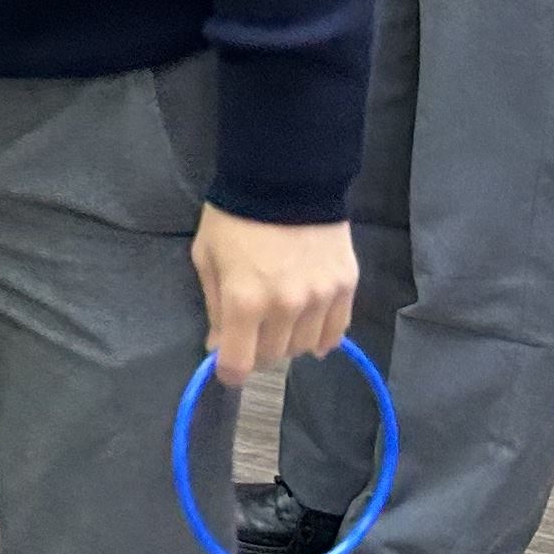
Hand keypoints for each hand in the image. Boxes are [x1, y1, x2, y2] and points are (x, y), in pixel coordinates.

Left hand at [188, 208, 357, 379]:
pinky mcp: (346, 287)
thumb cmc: (234, 218)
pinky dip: (321, 336)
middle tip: (250, 332)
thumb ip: (214, 307)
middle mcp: (286, 307)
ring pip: (305, 347)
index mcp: (245, 301)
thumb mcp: (207, 259)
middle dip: (256, 351)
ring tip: (279, 321)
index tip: (226, 369)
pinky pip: (337, 330)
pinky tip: (309, 327)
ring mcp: (321, 298)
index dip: (229, 373)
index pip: (240, 363)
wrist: (284, 180)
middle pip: (273, 356)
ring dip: (288, 342)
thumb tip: (218, 348)